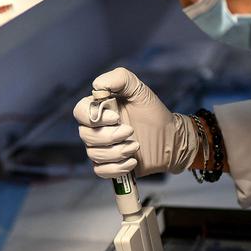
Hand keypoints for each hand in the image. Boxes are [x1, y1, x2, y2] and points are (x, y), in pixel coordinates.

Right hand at [72, 68, 198, 177]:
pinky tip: (132, 162)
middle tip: (131, 131)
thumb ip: (120, 79)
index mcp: (99, 109)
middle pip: (85, 135)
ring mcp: (102, 148)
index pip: (79, 112)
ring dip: (116, 152)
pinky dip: (116, 168)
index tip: (115, 117)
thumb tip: (96, 85)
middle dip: (109, 136)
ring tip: (136, 146)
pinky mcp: (109, 165)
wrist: (170, 137)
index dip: (92, 117)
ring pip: (94, 154)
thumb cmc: (154, 113)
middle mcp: (96, 129)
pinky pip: (100, 171)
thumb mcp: (140, 90)